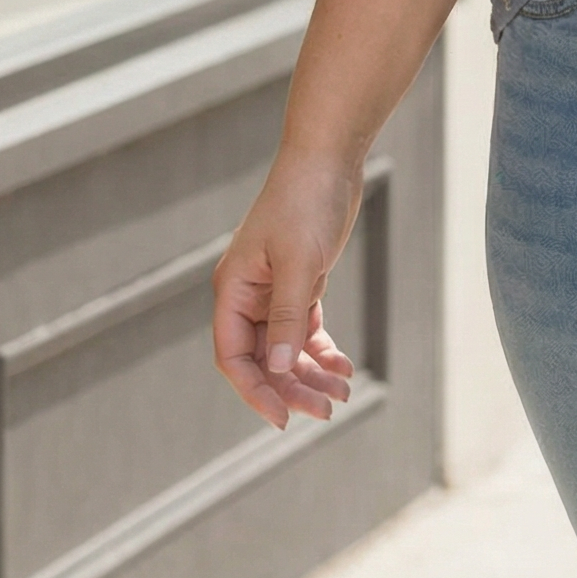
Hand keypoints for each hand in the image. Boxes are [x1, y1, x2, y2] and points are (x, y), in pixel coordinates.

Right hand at [212, 152, 361, 431]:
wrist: (329, 158)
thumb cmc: (306, 202)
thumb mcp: (299, 261)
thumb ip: (287, 315)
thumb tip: (277, 368)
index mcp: (233, 290)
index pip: (233, 357)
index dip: (255, 391)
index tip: (282, 419)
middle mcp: (248, 295)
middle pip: (263, 359)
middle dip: (292, 388)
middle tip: (326, 411)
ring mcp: (274, 291)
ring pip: (286, 348)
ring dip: (310, 373)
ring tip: (343, 393)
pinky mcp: (301, 282)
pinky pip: (305, 329)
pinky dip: (321, 350)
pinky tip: (343, 367)